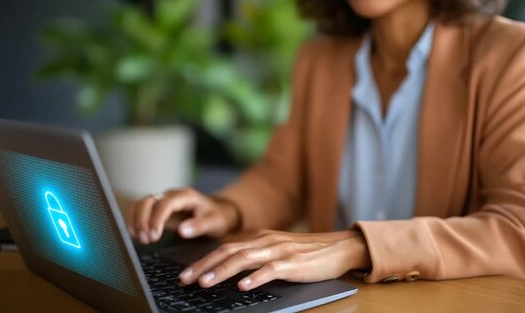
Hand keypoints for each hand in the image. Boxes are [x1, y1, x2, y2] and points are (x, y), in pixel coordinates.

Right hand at [127, 188, 239, 243]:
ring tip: (139, 238)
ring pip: (142, 203)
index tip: (154, 236)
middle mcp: (172, 195)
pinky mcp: (158, 208)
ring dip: (136, 220)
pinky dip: (134, 219)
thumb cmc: (217, 217)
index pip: (165, 204)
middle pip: (148, 201)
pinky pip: (141, 209)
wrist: (218, 212)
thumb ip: (199, 226)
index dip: (156, 219)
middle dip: (143, 220)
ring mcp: (164, 200)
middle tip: (146, 240)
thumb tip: (182, 230)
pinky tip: (134, 234)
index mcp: (186, 196)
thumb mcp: (214, 222)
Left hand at [179, 229, 370, 290]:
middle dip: (204, 265)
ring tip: (205, 283)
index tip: (186, 274)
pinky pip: (270, 270)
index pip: (225, 247)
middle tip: (185, 279)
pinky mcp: (293, 263)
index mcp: (260, 238)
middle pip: (228, 251)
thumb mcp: (277, 249)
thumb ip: (256, 255)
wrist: (339, 247)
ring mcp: (279, 251)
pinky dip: (255, 278)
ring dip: (222, 271)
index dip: (203, 260)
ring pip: (244, 259)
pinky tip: (243, 287)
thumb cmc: (308, 252)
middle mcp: (266, 241)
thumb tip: (231, 269)